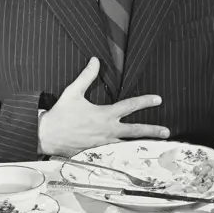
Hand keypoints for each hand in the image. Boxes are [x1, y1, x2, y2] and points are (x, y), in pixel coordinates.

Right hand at [38, 57, 169, 156]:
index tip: (158, 99)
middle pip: (135, 131)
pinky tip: (132, 151)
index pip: (130, 106)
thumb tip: (95, 60)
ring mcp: (103, 142)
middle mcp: (107, 130)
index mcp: (104, 115)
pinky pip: (115, 150)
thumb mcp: (73, 92)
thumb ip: (86, 76)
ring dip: (142, 143)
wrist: (47, 137)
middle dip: (152, 130)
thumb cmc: (60, 115)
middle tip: (166, 131)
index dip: (145, 101)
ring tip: (155, 144)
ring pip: (127, 143)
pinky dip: (125, 150)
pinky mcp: (97, 150)